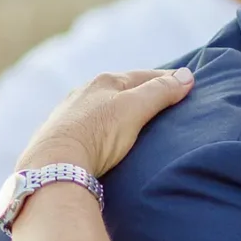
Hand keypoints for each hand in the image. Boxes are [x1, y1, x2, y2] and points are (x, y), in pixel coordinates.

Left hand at [15, 68, 193, 176]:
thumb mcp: (135, 108)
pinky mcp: (59, 138)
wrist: (53, 164)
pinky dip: (102, 129)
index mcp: (104, 82)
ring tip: (134, 123)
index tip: (184, 84)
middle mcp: (83, 93)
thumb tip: (187, 76)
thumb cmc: (97, 133)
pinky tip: (105, 140)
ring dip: (118, 113)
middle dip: (141, 94)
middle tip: (163, 103)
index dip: (166, 80)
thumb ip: (160, 92)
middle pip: (120, 90)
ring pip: (101, 109)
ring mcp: (69, 115)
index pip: (143, 76)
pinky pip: (87, 127)